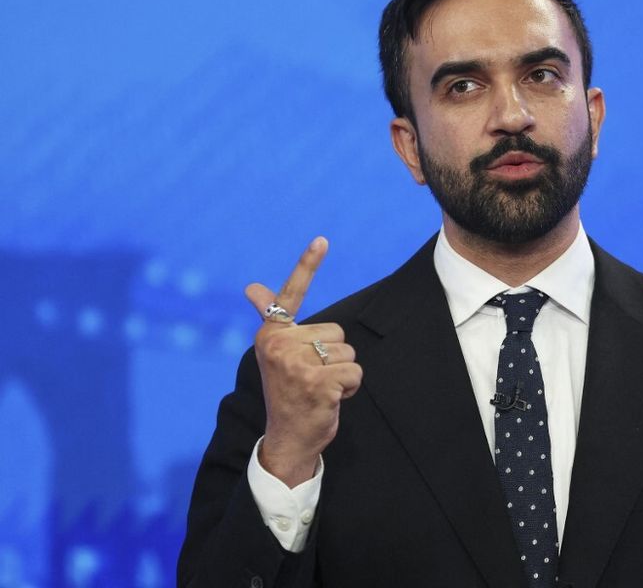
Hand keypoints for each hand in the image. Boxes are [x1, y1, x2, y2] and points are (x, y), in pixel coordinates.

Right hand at [245, 236, 362, 486]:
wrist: (287, 439)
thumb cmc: (289, 392)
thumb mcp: (278, 353)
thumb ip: (272, 317)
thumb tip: (252, 288)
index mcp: (270, 333)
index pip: (291, 293)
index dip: (308, 264)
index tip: (322, 239)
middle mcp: (278, 344)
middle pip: (338, 331)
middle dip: (334, 356)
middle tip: (311, 379)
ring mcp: (296, 363)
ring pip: (349, 352)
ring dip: (343, 374)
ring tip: (319, 389)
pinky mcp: (317, 382)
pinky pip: (355, 372)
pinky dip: (350, 388)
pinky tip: (329, 400)